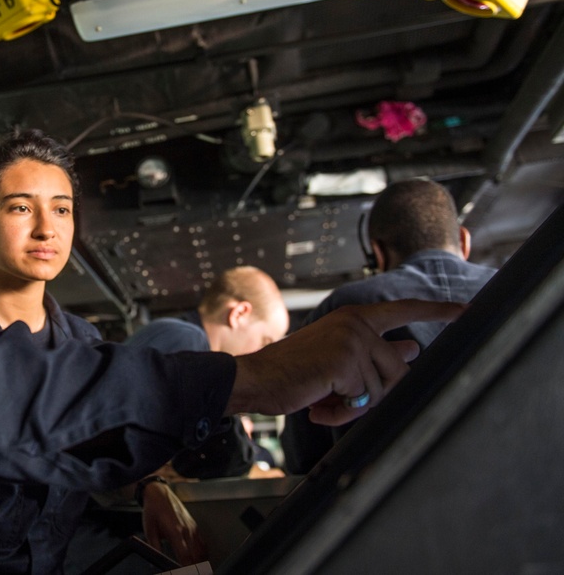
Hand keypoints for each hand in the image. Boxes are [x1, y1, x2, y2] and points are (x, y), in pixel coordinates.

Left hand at [141, 481, 207, 564]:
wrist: (159, 493)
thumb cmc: (153, 510)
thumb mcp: (149, 530)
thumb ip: (154, 548)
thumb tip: (157, 560)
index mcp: (175, 531)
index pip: (185, 555)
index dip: (186, 567)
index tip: (184, 572)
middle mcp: (186, 529)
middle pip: (196, 555)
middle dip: (194, 567)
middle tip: (190, 571)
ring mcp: (192, 527)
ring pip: (202, 550)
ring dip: (200, 561)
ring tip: (196, 568)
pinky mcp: (194, 525)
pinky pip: (203, 542)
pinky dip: (203, 552)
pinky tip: (200, 558)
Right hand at [229, 300, 465, 425]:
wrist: (257, 379)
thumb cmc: (293, 372)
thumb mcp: (338, 358)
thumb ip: (375, 352)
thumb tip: (414, 349)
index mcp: (355, 316)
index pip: (404, 309)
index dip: (438, 311)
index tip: (467, 310)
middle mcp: (357, 323)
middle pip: (399, 369)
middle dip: (377, 395)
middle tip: (338, 400)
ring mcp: (354, 340)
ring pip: (382, 390)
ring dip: (355, 407)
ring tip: (324, 402)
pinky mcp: (347, 362)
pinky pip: (364, 401)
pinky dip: (342, 413)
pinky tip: (318, 407)